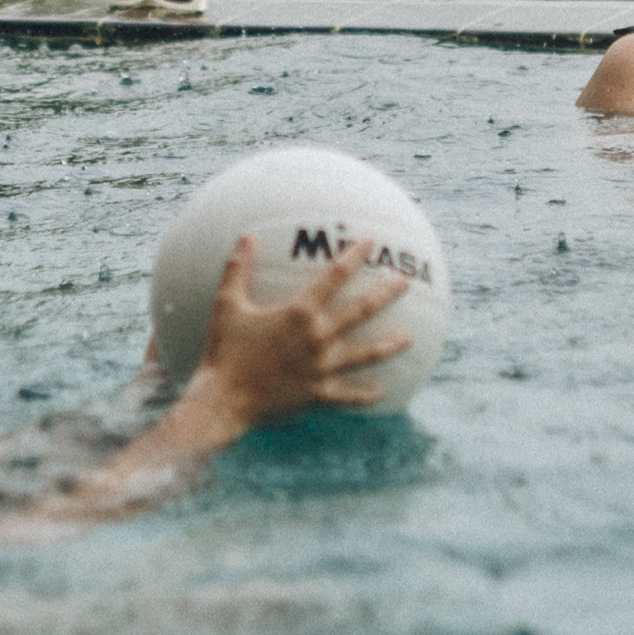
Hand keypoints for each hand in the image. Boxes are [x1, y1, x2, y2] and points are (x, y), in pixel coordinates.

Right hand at [188, 234, 411, 426]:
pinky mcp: (319, 394)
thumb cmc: (224, 350)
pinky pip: (349, 394)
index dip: (354, 257)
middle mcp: (318, 338)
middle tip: (406, 282)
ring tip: (409, 338)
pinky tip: (383, 392)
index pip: (335, 277)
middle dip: (386, 294)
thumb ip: (238, 268)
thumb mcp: (227, 304)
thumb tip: (246, 235)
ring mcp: (322, 368)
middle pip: (361, 311)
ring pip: (366, 354)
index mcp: (299, 312)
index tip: (371, 242)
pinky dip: (367, 395)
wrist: (224, 399)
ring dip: (390, 345)